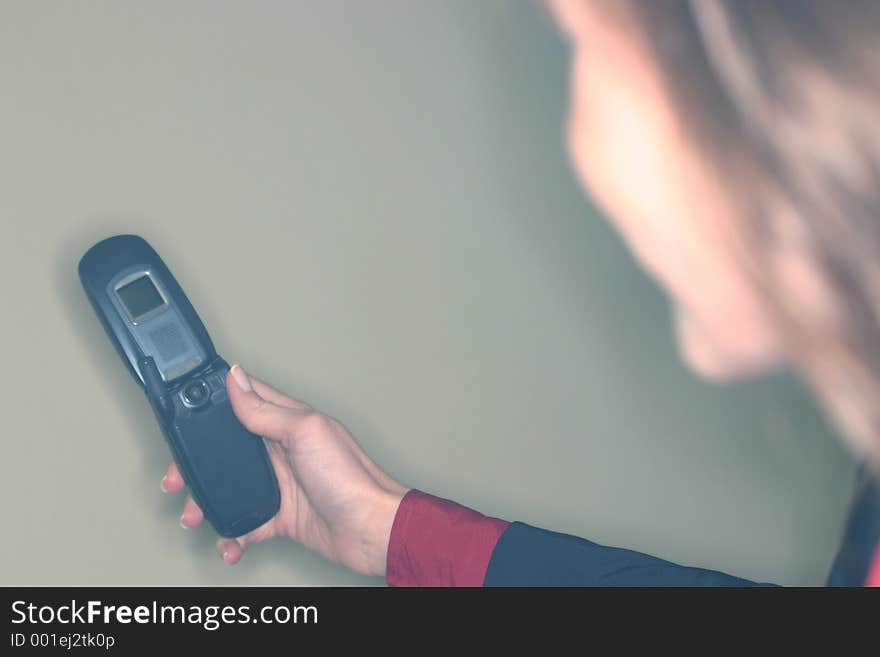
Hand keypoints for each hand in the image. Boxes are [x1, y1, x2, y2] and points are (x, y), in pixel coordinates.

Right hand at [161, 365, 408, 576]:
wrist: (372, 531)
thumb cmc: (351, 478)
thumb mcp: (306, 432)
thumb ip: (267, 409)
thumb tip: (237, 378)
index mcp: (289, 421)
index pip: (244, 401)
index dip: (213, 403)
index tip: (183, 411)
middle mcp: (282, 450)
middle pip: (227, 450)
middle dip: (197, 464)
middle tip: (176, 478)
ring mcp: (282, 484)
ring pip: (231, 489)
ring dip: (208, 503)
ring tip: (195, 515)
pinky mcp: (283, 516)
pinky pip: (247, 525)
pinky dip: (233, 536)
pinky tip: (230, 543)